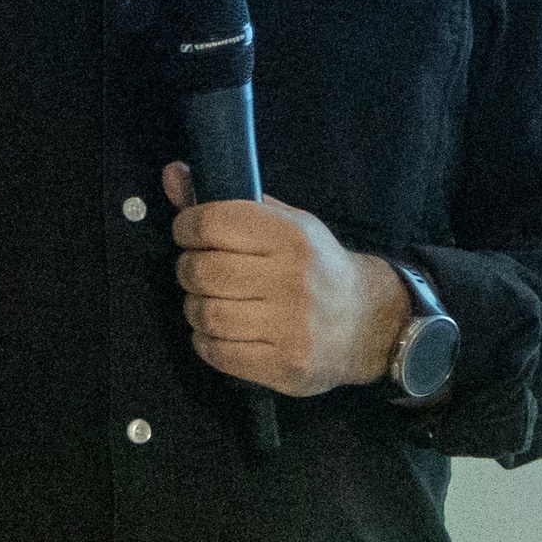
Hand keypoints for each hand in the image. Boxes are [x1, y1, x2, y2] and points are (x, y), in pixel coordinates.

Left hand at [163, 162, 410, 397]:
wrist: (369, 323)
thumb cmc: (318, 267)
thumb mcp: (285, 223)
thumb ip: (228, 202)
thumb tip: (173, 174)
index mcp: (291, 237)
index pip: (213, 224)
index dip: (187, 226)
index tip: (190, 233)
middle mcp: (291, 281)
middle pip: (203, 272)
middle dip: (189, 269)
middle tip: (199, 269)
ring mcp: (288, 328)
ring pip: (205, 314)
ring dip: (196, 306)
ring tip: (212, 300)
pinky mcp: (283, 366)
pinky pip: (218, 352)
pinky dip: (207, 340)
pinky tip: (222, 330)